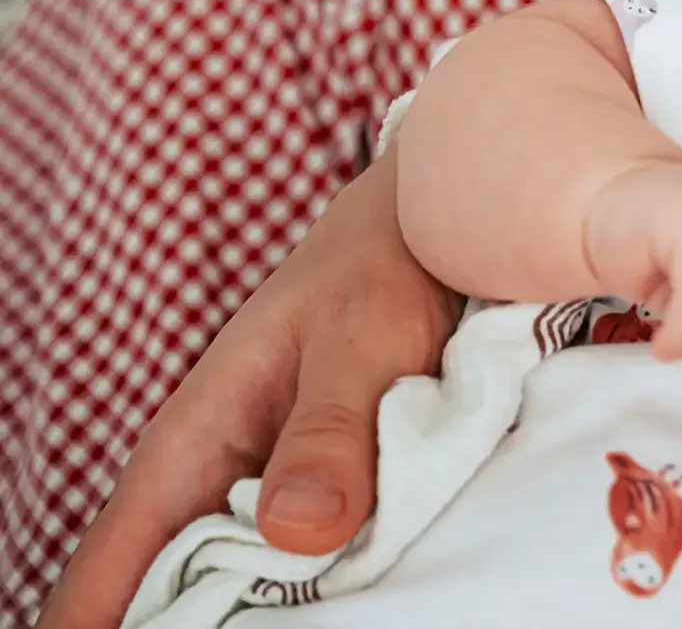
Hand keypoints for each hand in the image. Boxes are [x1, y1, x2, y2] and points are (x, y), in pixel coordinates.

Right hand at [39, 153, 459, 628]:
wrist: (435, 233)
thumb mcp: (361, 342)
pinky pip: (302, 571)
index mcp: (189, 448)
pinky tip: (351, 608)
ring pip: (242, 592)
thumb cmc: (382, 270)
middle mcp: (213, 483)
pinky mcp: (323, 501)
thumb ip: (328, 432)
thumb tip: (294, 530)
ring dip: (268, 615)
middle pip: (169, 601)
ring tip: (320, 624)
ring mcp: (267, 497)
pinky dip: (317, 596)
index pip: (106, 572)